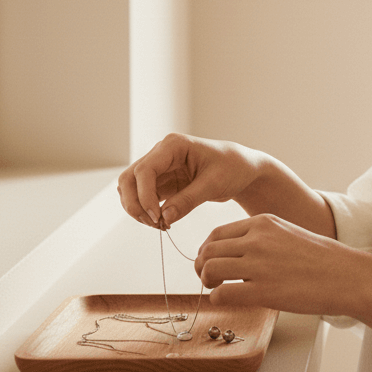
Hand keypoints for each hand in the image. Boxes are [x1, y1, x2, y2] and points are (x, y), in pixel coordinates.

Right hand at [117, 133, 270, 227]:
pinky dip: (147, 212)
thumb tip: (163, 217)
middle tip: (155, 224)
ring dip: (138, 210)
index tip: (157, 217)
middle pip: (128, 179)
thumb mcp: (214, 184)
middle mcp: (161, 154)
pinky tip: (164, 223)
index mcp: (173, 145)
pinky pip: (142, 198)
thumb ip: (188, 200)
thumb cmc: (233, 168)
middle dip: (135, 204)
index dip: (144, 195)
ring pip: (130, 190)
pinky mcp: (162, 182)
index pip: (144, 170)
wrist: (243, 169)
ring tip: (161, 225)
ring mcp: (159, 168)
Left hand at [194, 213, 360, 314]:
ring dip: (207, 282)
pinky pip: (221, 294)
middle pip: (208, 250)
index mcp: (263, 222)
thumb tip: (236, 253)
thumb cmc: (321, 258)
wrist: (346, 275)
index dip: (207, 250)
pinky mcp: (262, 291)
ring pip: (209, 269)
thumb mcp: (288, 233)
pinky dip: (218, 299)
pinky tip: (230, 301)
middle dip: (202, 266)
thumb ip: (261, 238)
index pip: (217, 234)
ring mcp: (259, 265)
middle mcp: (257, 239)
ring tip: (218, 289)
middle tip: (210, 279)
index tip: (211, 262)